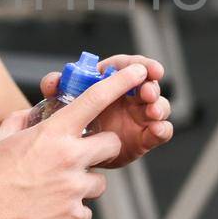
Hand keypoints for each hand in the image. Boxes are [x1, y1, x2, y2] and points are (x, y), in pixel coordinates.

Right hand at [0, 63, 149, 218]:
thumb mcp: (2, 139)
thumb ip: (21, 120)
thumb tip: (31, 114)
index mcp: (53, 133)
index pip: (95, 99)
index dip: (121, 82)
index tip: (139, 71)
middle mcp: (69, 158)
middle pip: (110, 144)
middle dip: (100, 149)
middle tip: (79, 157)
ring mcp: (73, 188)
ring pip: (98, 183)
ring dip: (82, 185)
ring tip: (53, 191)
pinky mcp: (73, 217)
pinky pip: (85, 211)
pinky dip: (71, 212)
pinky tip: (48, 212)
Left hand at [39, 54, 172, 169]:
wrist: (73, 154)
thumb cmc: (69, 122)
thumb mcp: (59, 103)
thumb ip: (55, 89)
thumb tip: (54, 81)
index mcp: (110, 81)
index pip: (127, 66)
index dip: (140, 64)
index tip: (146, 69)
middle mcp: (129, 96)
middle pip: (148, 84)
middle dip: (152, 86)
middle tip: (148, 93)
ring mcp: (139, 117)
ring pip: (158, 106)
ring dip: (159, 106)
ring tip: (152, 112)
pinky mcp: (144, 138)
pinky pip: (160, 132)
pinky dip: (163, 129)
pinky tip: (157, 130)